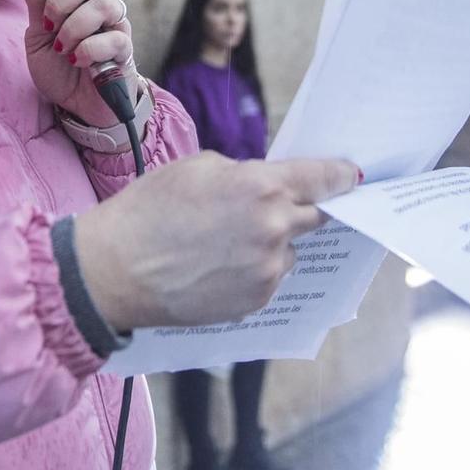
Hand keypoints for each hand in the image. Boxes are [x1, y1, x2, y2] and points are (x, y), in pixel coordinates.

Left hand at [17, 0, 139, 127]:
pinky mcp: (125, 48)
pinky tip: (77, 61)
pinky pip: (112, 38)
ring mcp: (116, 23)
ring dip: (73, 28)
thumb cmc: (59, 67)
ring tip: (62, 48)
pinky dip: (87, 50)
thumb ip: (35, 9)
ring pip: (102, 4)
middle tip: (49, 23)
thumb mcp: (37, 38)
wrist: (76, 104)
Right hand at [72, 154, 361, 330]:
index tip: (352, 177)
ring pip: (288, 250)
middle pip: (315, 217)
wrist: (116, 269)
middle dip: (301, 209)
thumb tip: (267, 185)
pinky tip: (216, 267)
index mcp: (261, 187)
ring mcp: (267, 270)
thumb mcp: (196, 168)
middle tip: (276, 208)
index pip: (322, 179)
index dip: (341, 176)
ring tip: (223, 244)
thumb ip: (244, 174)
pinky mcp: (257, 301)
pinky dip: (253, 271)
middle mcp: (274, 229)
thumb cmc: (148, 210)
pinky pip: (269, 278)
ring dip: (271, 243)